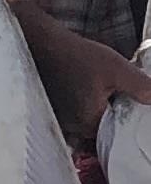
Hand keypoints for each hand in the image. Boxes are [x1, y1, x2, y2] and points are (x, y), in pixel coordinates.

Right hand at [9, 0, 150, 144]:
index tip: (129, 109)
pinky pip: (74, 118)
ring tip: (99, 92)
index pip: (115, 140)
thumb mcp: (116, 68)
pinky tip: (85, 91)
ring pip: (86, 125)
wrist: (42, 43)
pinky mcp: (54, 111)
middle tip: (116, 97)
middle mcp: (72, 129)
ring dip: (96, 113)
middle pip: (100, 134)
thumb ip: (140, 87)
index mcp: (89, 124)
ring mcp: (61, 122)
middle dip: (111, 119)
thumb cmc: (76, 56)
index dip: (126, 127)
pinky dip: (81, 109)